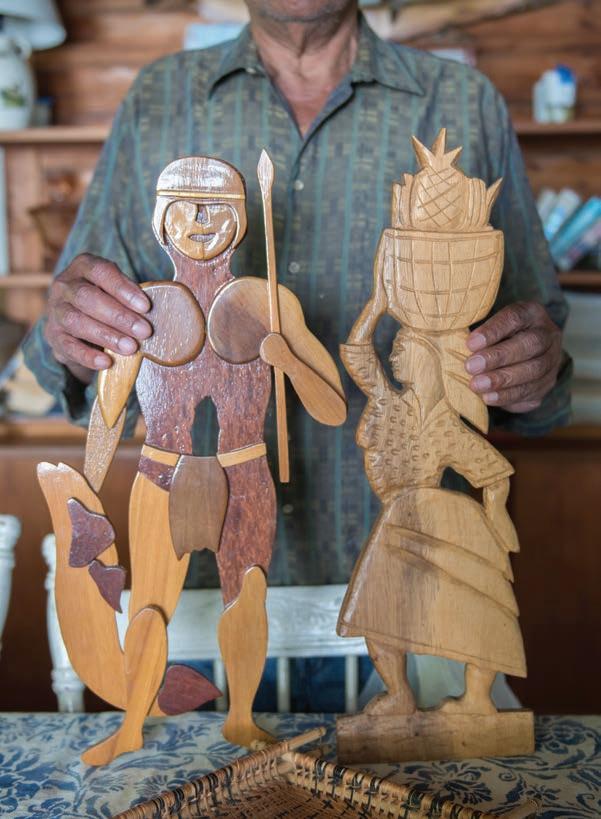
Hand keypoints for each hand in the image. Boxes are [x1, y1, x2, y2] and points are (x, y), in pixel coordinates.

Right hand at [45, 254, 151, 383]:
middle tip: (145, 332)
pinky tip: (107, 362)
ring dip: (106, 335)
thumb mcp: (117, 291)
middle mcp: (64, 286)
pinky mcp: (53, 336)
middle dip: (119, 316)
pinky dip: (88, 356)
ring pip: (76, 321)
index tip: (146, 306)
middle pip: (87, 297)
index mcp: (83, 267)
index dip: (123, 288)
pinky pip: (68, 346)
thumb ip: (132, 297)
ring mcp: (55, 311)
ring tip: (131, 348)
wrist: (75, 324)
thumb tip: (159, 313)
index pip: (101, 272)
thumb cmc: (106, 302)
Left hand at [465, 301, 561, 412]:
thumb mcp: (488, 326)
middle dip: (498, 357)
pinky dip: (508, 396)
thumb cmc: (495, 337)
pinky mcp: (546, 385)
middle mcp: (548, 335)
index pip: (516, 317)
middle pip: (530, 345)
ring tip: (477, 385)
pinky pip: (531, 392)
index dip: (493, 330)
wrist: (520, 356)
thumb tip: (453, 344)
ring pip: (534, 371)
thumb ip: (477, 334)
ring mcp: (552, 361)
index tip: (470, 344)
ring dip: (502, 379)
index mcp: (532, 313)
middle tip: (471, 367)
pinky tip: (488, 398)